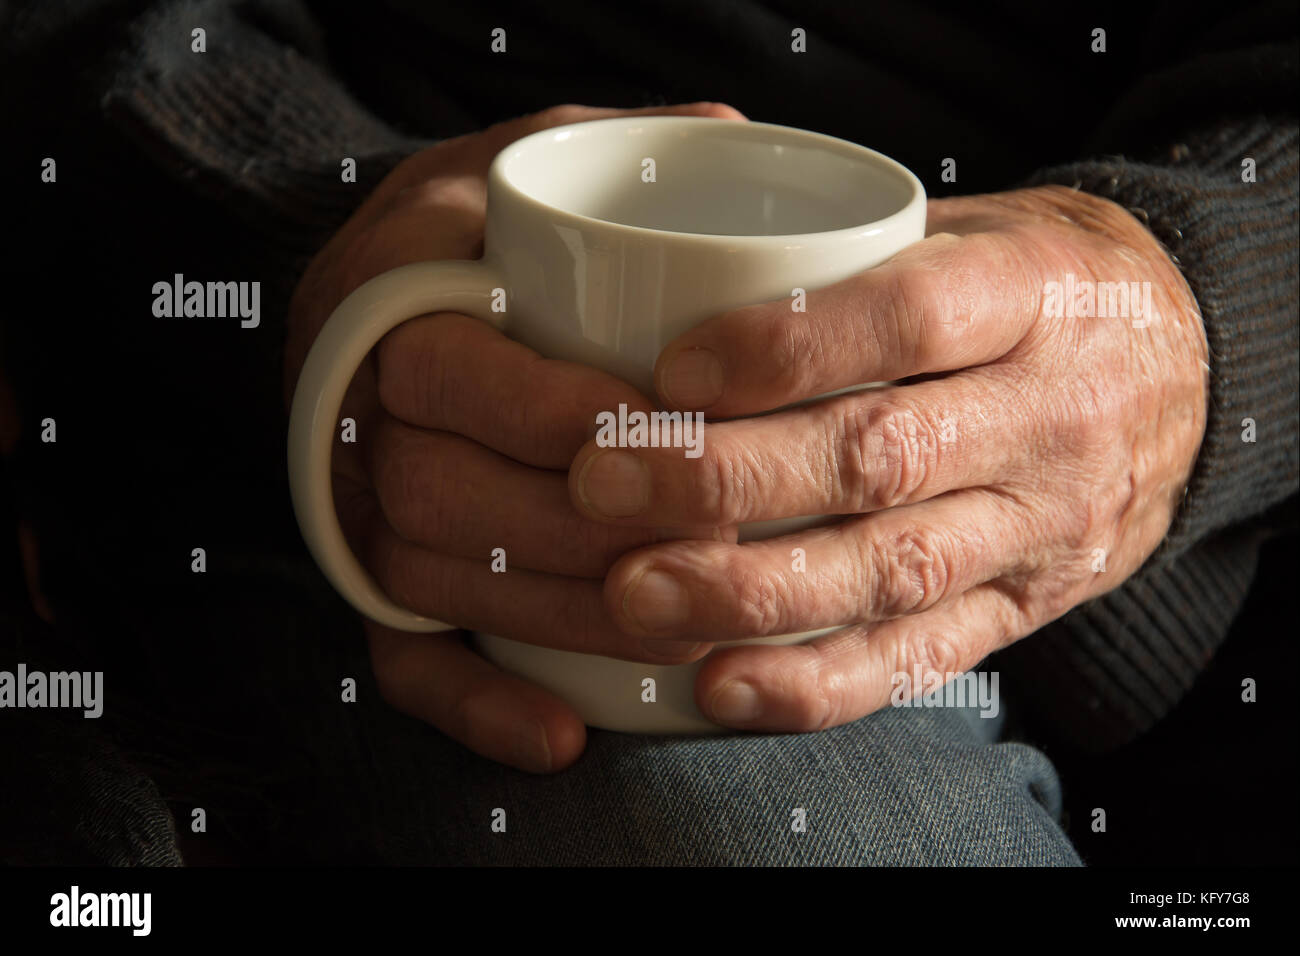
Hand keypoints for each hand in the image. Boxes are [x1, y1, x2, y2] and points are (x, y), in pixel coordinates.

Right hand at [285, 102, 744, 770]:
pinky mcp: (373, 575)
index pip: (442, 368)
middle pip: (439, 492)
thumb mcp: (538, 158)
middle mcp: (348, 406)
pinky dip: (477, 705)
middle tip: (708, 534)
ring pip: (434, 582)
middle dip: (580, 528)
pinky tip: (562, 737)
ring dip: (561, 618)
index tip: (653, 422)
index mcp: (382, 296)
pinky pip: (402, 658)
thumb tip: (725, 134)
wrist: (387, 291)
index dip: (543, 408)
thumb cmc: (483, 227)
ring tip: (686, 622)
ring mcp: (351, 501)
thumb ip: (619, 148)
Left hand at [567, 185, 1208, 731]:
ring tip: (634, 590)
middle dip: (730, 480)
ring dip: (753, 591)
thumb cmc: (1037, 287)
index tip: (670, 371)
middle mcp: (1050, 415)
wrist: (1191, 366)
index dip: (786, 348)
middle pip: (883, 457)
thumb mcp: (974, 228)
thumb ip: (850, 244)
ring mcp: (1044, 525)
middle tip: (603, 481)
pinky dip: (817, 682)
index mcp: (1035, 294)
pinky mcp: (1028, 607)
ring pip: (895, 569)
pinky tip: (720, 681)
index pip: (912, 318)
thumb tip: (680, 229)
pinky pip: (924, 659)